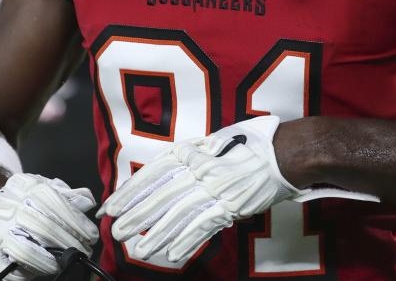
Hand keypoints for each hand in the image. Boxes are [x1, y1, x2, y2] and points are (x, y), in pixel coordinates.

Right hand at [0, 173, 99, 278]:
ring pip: (24, 252)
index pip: (54, 203)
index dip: (76, 221)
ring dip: (50, 262)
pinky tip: (42, 269)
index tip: (90, 235)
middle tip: (83, 251)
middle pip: (43, 227)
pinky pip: (9, 270)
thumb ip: (66, 194)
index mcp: (24, 187)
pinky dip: (28, 273)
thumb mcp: (42, 186)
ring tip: (63, 263)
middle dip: (69, 243)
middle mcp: (8, 208)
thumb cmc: (22, 198)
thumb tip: (87, 202)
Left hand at [99, 115, 298, 263]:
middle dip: (137, 214)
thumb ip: (189, 156)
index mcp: (193, 150)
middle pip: (162, 195)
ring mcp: (216, 189)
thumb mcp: (213, 141)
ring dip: (158, 233)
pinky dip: (188, 241)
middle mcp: (201, 169)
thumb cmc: (247, 146)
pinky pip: (205, 225)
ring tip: (140, 248)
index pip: (154, 172)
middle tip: (116, 230)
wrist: (283, 154)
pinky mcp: (232, 207)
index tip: (112, 204)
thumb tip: (162, 172)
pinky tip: (171, 254)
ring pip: (180, 213)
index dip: (131, 190)